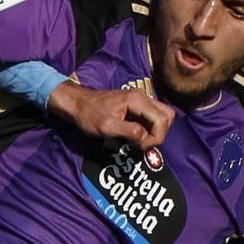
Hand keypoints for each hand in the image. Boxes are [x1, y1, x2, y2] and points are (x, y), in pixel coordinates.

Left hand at [47, 82, 175, 148]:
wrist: (76, 104)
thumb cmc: (89, 114)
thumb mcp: (107, 126)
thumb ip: (129, 131)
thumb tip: (145, 138)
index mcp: (137, 100)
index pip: (162, 119)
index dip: (156, 137)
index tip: (141, 146)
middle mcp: (142, 97)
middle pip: (167, 115)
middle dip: (160, 133)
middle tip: (143, 144)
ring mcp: (140, 101)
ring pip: (161, 116)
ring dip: (155, 131)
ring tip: (139, 141)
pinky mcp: (135, 106)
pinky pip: (151, 117)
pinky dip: (149, 128)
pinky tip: (136, 136)